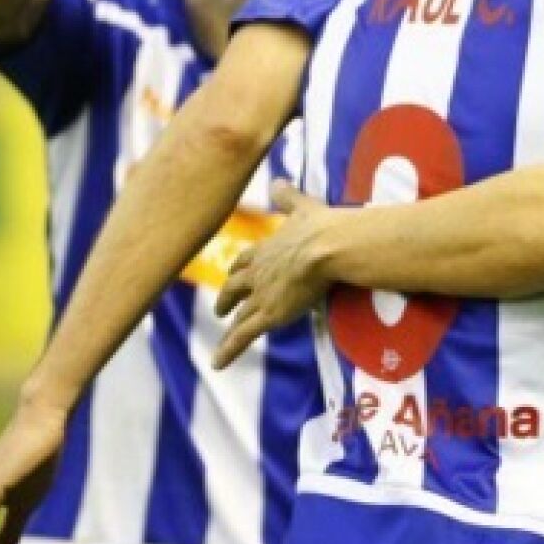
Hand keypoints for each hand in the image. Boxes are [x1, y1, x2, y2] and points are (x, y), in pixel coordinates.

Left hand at [214, 180, 337, 368]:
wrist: (327, 247)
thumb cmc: (321, 227)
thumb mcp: (302, 207)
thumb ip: (288, 196)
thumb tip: (277, 180)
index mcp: (267, 248)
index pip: (248, 259)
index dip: (241, 267)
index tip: (235, 271)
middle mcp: (258, 272)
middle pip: (236, 285)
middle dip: (228, 295)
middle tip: (222, 306)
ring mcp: (261, 295)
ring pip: (238, 312)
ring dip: (229, 322)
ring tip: (223, 331)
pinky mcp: (268, 314)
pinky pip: (243, 337)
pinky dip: (227, 351)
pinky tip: (217, 364)